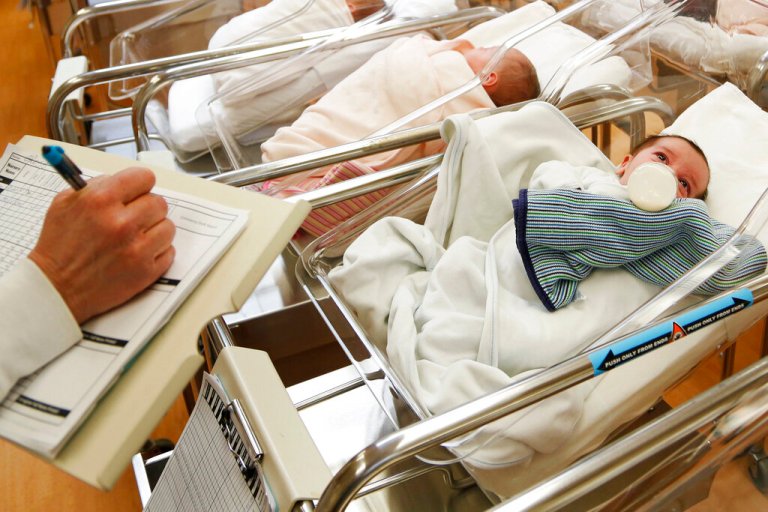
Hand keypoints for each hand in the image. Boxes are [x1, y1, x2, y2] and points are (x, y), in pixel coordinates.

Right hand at [29, 167, 175, 323]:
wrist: (56, 288)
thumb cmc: (59, 247)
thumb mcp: (65, 204)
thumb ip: (95, 186)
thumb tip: (120, 180)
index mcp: (101, 200)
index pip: (144, 177)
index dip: (140, 185)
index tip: (138, 191)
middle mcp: (121, 223)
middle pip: (159, 203)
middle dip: (146, 209)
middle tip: (134, 218)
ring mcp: (136, 249)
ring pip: (168, 227)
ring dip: (155, 230)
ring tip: (136, 237)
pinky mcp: (146, 271)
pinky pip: (169, 251)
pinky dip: (157, 252)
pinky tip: (138, 253)